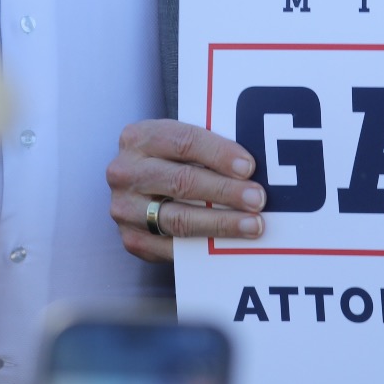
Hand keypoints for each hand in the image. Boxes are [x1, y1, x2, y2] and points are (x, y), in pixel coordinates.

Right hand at [107, 118, 266, 261]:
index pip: (184, 142)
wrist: (138, 185)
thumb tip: (253, 165)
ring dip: (220, 222)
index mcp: (139, 137)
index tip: (249, 167)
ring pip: (178, 218)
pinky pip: (172, 246)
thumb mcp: (180, 141)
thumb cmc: (172, 158)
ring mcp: (125, 208)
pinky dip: (204, 245)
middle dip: (225, 191)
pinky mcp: (132, 239)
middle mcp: (125, 172)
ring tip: (252, 224)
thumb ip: (208, 147)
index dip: (219, 154)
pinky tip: (228, 244)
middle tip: (258, 199)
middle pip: (182, 181)